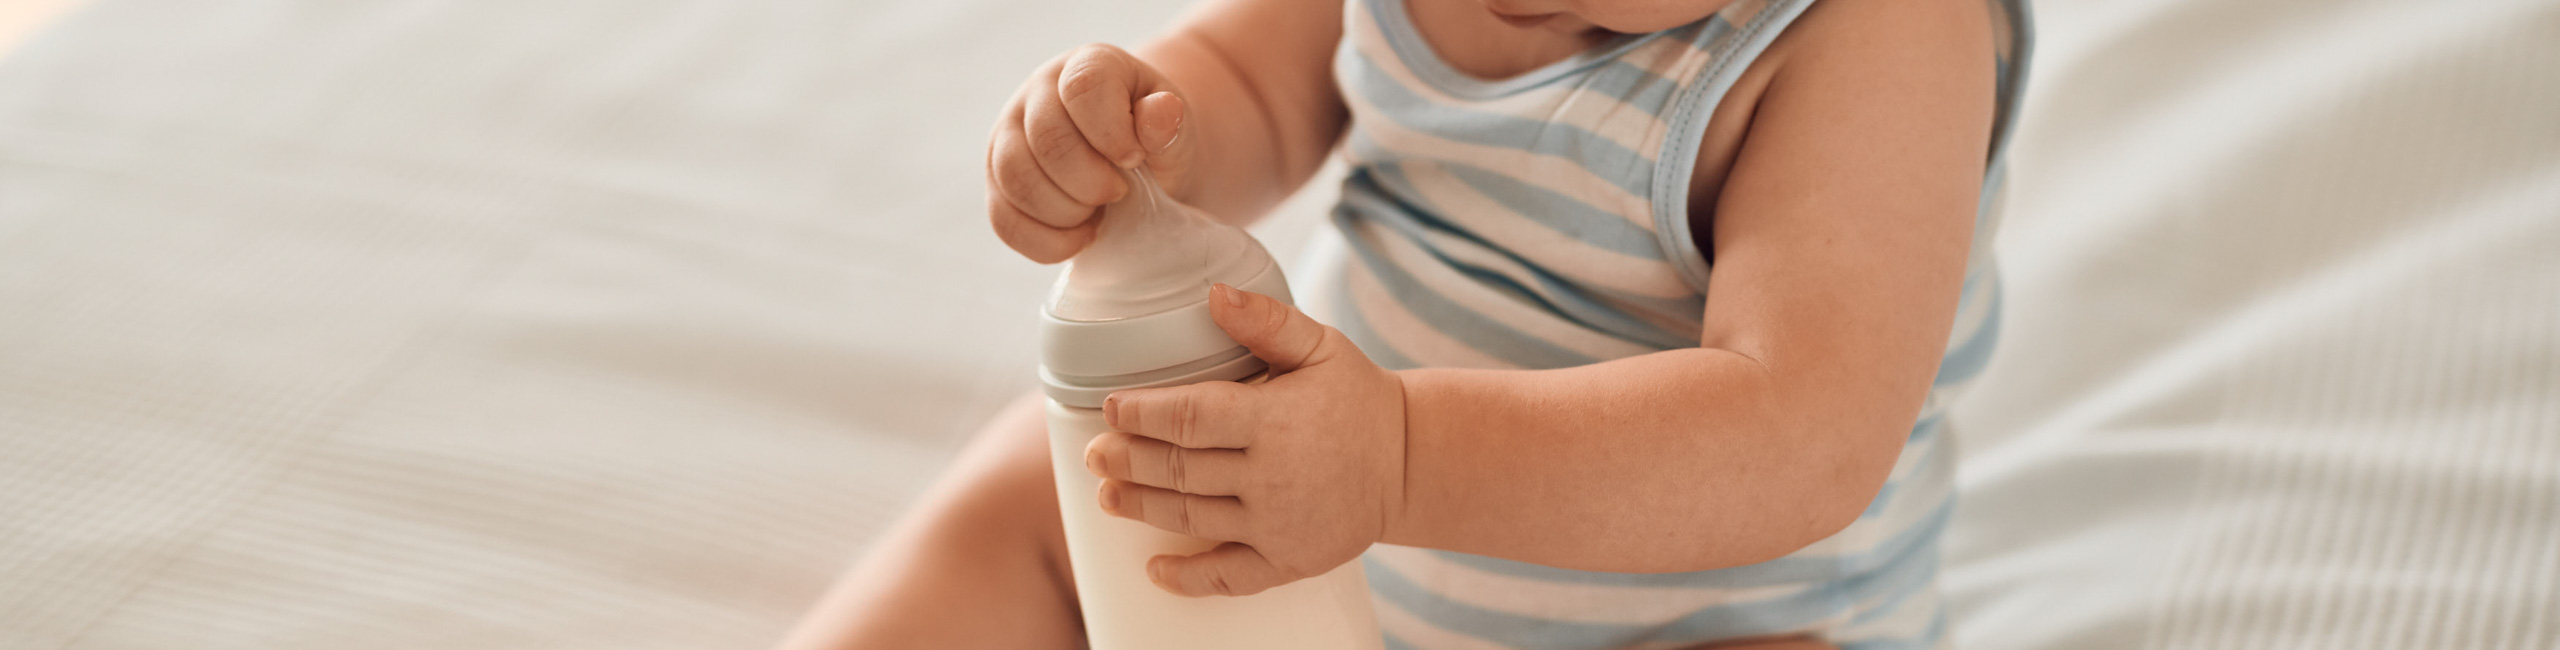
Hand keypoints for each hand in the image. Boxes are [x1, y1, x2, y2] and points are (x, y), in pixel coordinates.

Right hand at [987, 43, 1197, 263]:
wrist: (1132, 166)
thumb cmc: (1152, 142)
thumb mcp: (1173, 129)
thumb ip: (1167, 123)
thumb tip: (1162, 111)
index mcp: (1085, 67)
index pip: (1082, 88)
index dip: (1110, 132)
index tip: (1133, 159)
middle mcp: (1036, 94)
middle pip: (1046, 140)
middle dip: (1090, 182)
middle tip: (1119, 194)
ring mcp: (1008, 136)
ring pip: (1015, 178)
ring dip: (1065, 213)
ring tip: (1097, 215)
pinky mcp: (997, 181)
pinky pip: (1003, 219)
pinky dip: (1045, 241)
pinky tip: (1078, 236)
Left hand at [1084, 284, 1406, 596]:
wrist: (1411, 463)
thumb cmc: (1359, 399)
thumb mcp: (1323, 347)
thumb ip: (1267, 321)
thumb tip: (1215, 294)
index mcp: (1275, 418)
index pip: (1190, 417)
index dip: (1143, 414)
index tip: (1112, 409)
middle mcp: (1273, 475)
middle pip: (1179, 469)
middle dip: (1129, 461)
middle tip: (1095, 454)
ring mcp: (1279, 524)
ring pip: (1191, 518)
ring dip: (1141, 508)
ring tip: (1107, 495)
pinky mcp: (1289, 561)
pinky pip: (1229, 577)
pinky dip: (1188, 578)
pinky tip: (1155, 570)